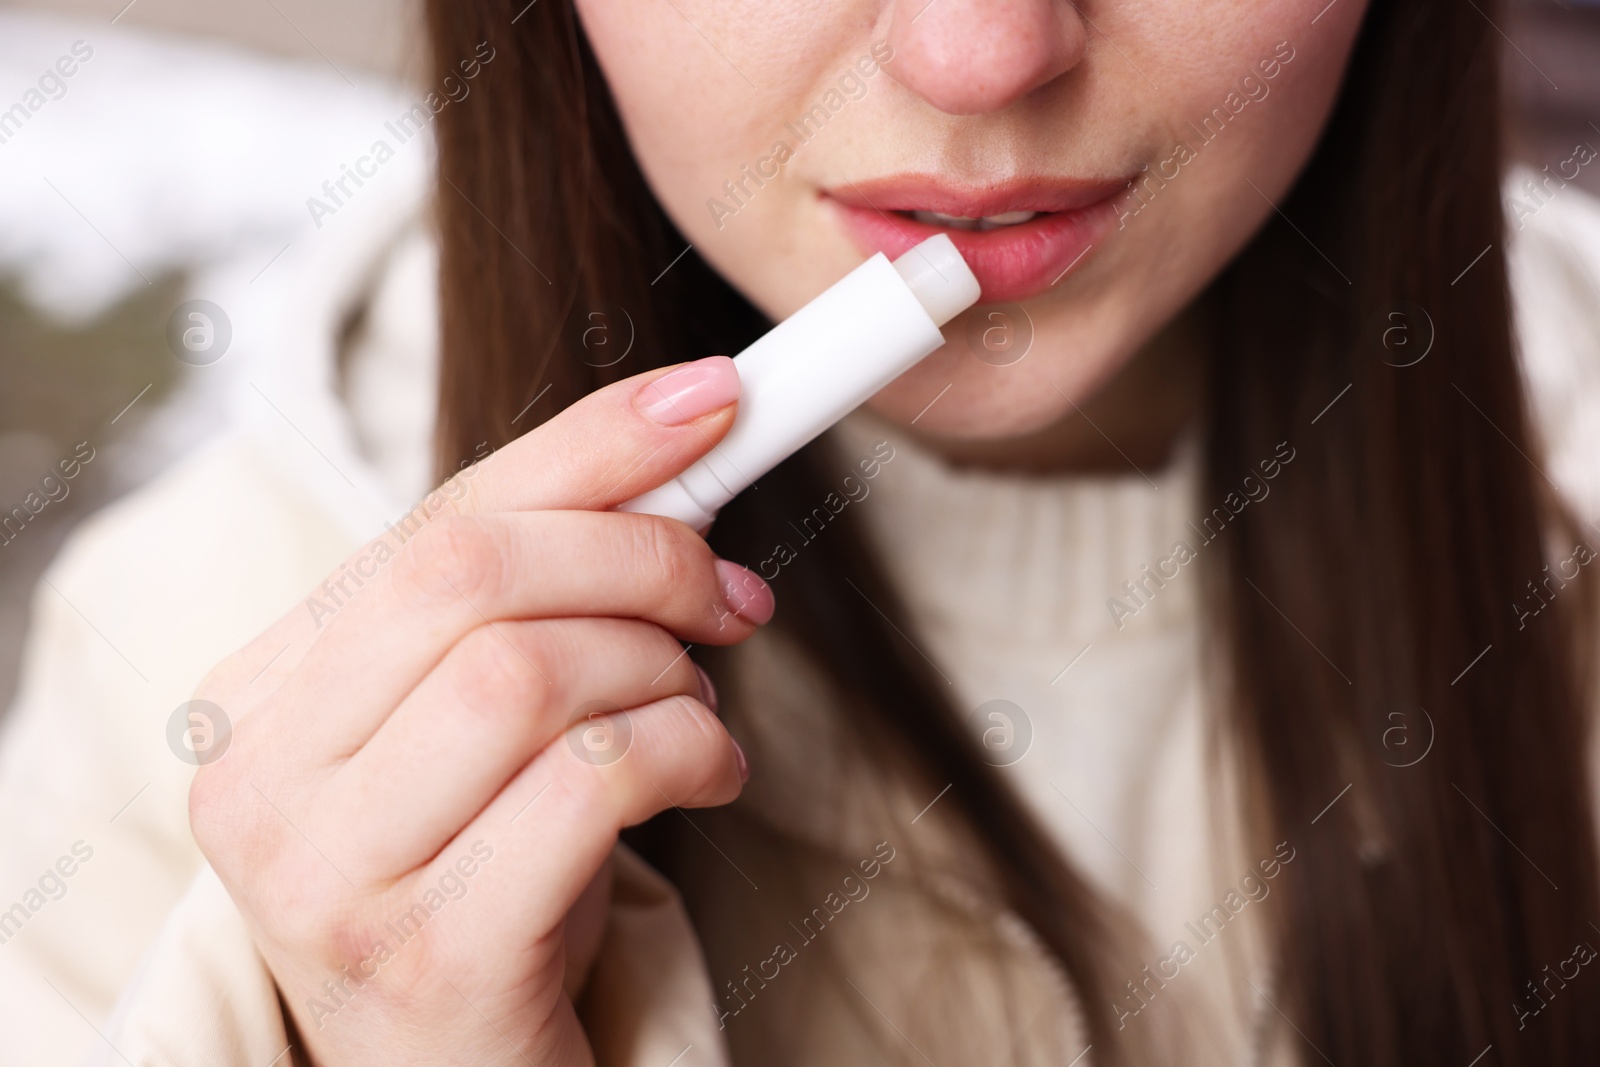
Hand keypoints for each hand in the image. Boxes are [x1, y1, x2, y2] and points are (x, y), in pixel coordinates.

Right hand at [188, 356, 768, 1065]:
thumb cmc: (484, 875)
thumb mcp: (488, 718)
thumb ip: (541, 584)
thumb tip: (682, 431)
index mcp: (260, 696)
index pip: (432, 523)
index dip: (586, 448)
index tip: (710, 399)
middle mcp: (262, 779)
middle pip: (472, 579)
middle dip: (642, 557)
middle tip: (731, 593)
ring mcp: (330, 875)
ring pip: (534, 672)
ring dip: (665, 671)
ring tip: (699, 710)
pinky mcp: (430, 952)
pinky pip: (595, 782)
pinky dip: (689, 750)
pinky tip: (708, 775)